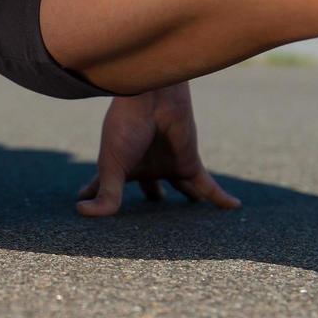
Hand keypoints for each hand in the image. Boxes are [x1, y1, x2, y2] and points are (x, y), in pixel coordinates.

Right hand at [77, 84, 239, 216]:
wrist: (153, 96)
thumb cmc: (125, 126)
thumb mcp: (111, 164)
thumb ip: (106, 193)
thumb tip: (85, 213)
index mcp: (120, 169)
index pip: (103, 187)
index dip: (94, 197)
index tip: (84, 207)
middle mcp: (145, 168)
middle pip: (148, 190)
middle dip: (149, 201)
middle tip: (151, 221)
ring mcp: (168, 166)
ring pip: (181, 191)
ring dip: (186, 200)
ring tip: (191, 219)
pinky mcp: (190, 164)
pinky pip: (208, 187)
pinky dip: (220, 198)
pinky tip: (233, 208)